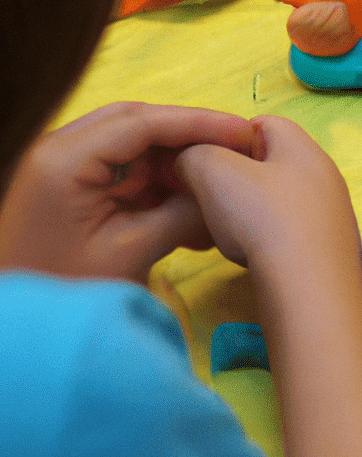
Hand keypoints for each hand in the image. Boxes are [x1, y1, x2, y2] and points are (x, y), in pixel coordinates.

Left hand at [0, 103, 260, 283]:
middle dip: (191, 134)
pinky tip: (193, 204)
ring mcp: (67, 167)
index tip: (244, 132)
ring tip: (220, 179)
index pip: (144, 122)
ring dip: (178, 159)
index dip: (200, 122)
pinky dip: (162, 182)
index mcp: (66, 159)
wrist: (18, 334)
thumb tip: (225, 189)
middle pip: (140, 122)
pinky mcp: (75, 187)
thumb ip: (182, 212)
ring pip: (137, 144)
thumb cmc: (64, 292)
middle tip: (237, 146)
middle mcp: (62, 150)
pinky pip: (128, 170)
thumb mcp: (129, 253)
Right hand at [174, 116, 360, 278]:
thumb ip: (195, 156)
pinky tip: (254, 258)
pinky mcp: (332, 250)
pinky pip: (293, 233)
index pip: (264, 123)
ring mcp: (333, 214)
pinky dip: (270, 240)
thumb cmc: (263, 220)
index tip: (203, 163)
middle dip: (237, 177)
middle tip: (210, 200)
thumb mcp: (214, 174)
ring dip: (252, 212)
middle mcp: (326, 175)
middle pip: (272, 163)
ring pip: (281, 200)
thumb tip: (189, 162)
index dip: (228, 137)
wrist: (310, 292)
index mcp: (304, 147)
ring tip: (228, 234)